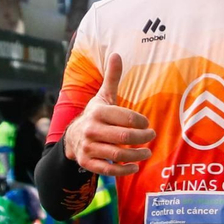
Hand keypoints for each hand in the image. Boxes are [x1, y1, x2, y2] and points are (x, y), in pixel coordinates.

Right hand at [63, 54, 155, 176]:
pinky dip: (123, 170)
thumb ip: (112, 78)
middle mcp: (91, 130)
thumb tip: (117, 53)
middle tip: (151, 137)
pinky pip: (108, 170)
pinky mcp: (88, 162)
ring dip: (136, 155)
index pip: (125, 118)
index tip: (147, 123)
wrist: (71, 138)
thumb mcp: (102, 97)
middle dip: (142, 138)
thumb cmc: (95, 116)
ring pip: (117, 154)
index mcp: (97, 112)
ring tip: (147, 153)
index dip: (141, 122)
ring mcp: (88, 147)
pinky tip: (134, 168)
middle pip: (124, 137)